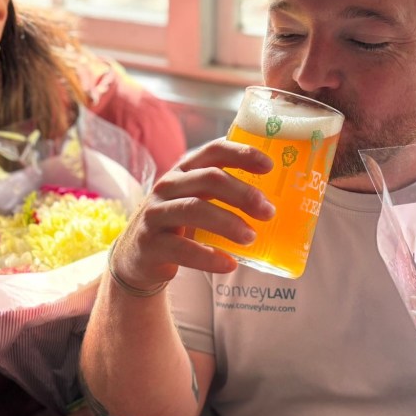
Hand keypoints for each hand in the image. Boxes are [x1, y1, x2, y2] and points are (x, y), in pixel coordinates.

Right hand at [107, 139, 275, 292]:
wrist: (137, 256)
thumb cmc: (178, 223)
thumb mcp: (196, 199)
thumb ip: (224, 190)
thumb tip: (278, 195)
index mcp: (184, 171)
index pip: (213, 151)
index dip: (242, 154)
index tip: (269, 166)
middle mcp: (167, 186)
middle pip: (209, 179)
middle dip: (242, 193)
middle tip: (268, 211)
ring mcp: (155, 214)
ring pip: (195, 210)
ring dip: (228, 222)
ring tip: (251, 237)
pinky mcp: (150, 244)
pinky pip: (182, 248)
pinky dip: (208, 257)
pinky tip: (229, 264)